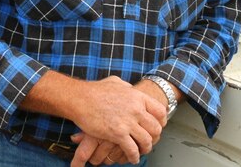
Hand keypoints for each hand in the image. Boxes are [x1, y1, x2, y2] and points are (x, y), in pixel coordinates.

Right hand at [20, 72, 167, 164]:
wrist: (79, 98)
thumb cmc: (93, 90)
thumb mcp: (115, 82)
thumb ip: (127, 87)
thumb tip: (132, 89)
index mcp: (136, 96)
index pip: (160, 111)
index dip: (161, 121)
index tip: (158, 126)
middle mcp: (136, 109)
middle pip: (155, 128)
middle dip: (154, 137)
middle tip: (150, 140)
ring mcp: (127, 122)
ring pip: (146, 140)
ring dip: (145, 148)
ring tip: (141, 151)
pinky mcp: (117, 134)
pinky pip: (132, 149)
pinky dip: (133, 156)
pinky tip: (132, 158)